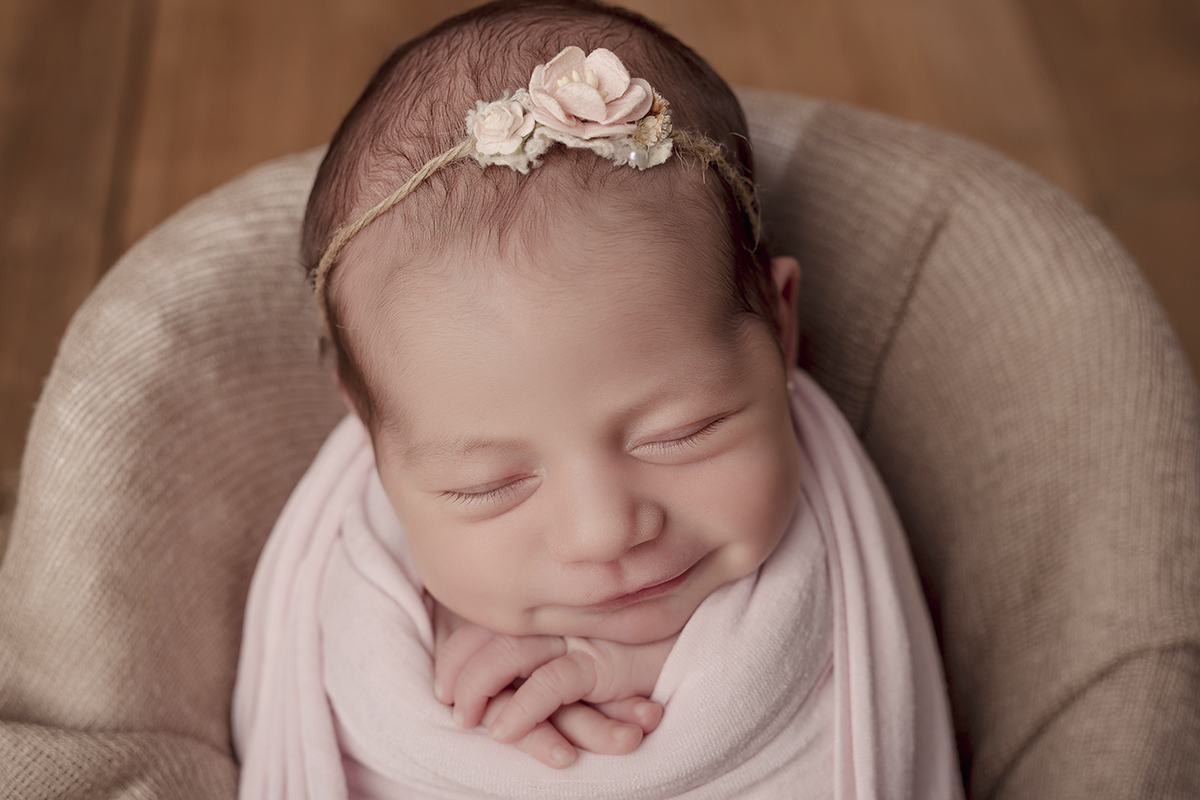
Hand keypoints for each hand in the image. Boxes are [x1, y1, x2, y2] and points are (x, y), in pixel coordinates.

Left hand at [432, 603, 676, 767]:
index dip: (458, 651)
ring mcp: (581, 636)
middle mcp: (561, 617)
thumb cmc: (646, 646)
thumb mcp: (593, 650)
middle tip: (448, 705)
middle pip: (491, 634)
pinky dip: (523, 708)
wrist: (700, 634)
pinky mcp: (604, 662)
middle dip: (460, 671)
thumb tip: (509, 690)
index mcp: (552, 610)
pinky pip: (553, 684)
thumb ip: (557, 655)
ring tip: (464, 720)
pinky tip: (503, 731)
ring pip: (510, 654)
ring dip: (478, 689)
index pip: (489, 622)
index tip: (441, 683)